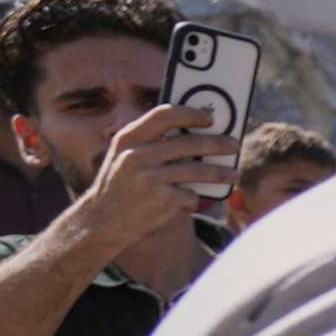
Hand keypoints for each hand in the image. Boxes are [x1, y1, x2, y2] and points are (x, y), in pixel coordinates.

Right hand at [61, 105, 236, 253]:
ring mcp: (150, 178)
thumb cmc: (121, 185)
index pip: (164, 114)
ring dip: (221, 173)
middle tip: (234, 145)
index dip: (190, 114)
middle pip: (189, 142)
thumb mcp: (124, 156)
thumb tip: (198, 132)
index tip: (209, 118)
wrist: (101, 221)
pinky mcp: (163, 200)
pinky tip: (185, 203)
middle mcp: (137, 155)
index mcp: (128, 138)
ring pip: (198, 170)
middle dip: (217, 144)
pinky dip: (192, 200)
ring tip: (233, 175)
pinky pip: (191, 196)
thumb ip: (151, 142)